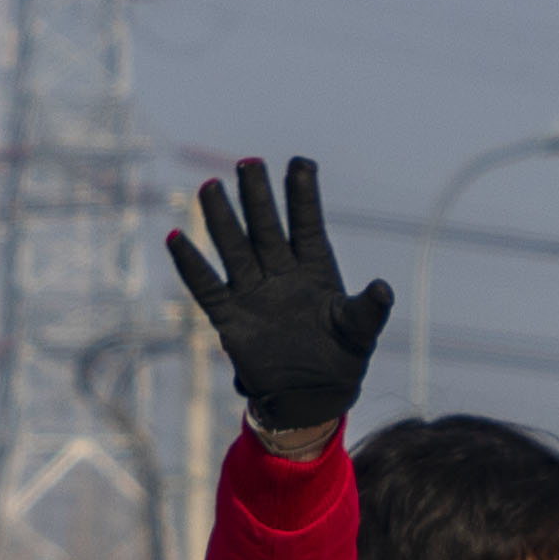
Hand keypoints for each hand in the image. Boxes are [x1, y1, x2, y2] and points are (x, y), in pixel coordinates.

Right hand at [165, 155, 396, 444]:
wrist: (313, 396)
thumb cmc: (342, 356)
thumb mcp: (360, 331)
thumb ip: (369, 309)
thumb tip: (383, 289)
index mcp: (314, 267)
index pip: (307, 223)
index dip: (303, 195)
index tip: (300, 163)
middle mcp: (280, 272)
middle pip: (266, 227)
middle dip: (258, 196)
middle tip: (248, 163)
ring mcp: (254, 292)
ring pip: (235, 248)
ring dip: (222, 220)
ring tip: (209, 188)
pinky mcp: (231, 318)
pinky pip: (207, 288)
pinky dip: (191, 266)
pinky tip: (176, 238)